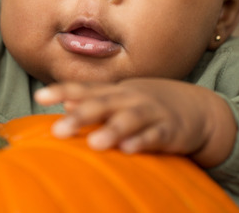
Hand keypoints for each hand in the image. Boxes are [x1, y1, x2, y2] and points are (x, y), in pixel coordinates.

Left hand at [34, 78, 236, 167]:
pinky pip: (156, 136)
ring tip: (94, 143)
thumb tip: (64, 103)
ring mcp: (152, 113)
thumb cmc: (150, 106)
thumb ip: (95, 102)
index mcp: (116, 92)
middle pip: (104, 104)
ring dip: (112, 129)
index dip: (62, 90)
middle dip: (81, 116)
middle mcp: (131, 99)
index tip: (39, 97)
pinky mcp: (171, 130)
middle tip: (58, 130)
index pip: (86, 89)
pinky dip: (143, 141)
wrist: (198, 109)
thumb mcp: (122, 100)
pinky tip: (129, 150)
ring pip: (130, 119)